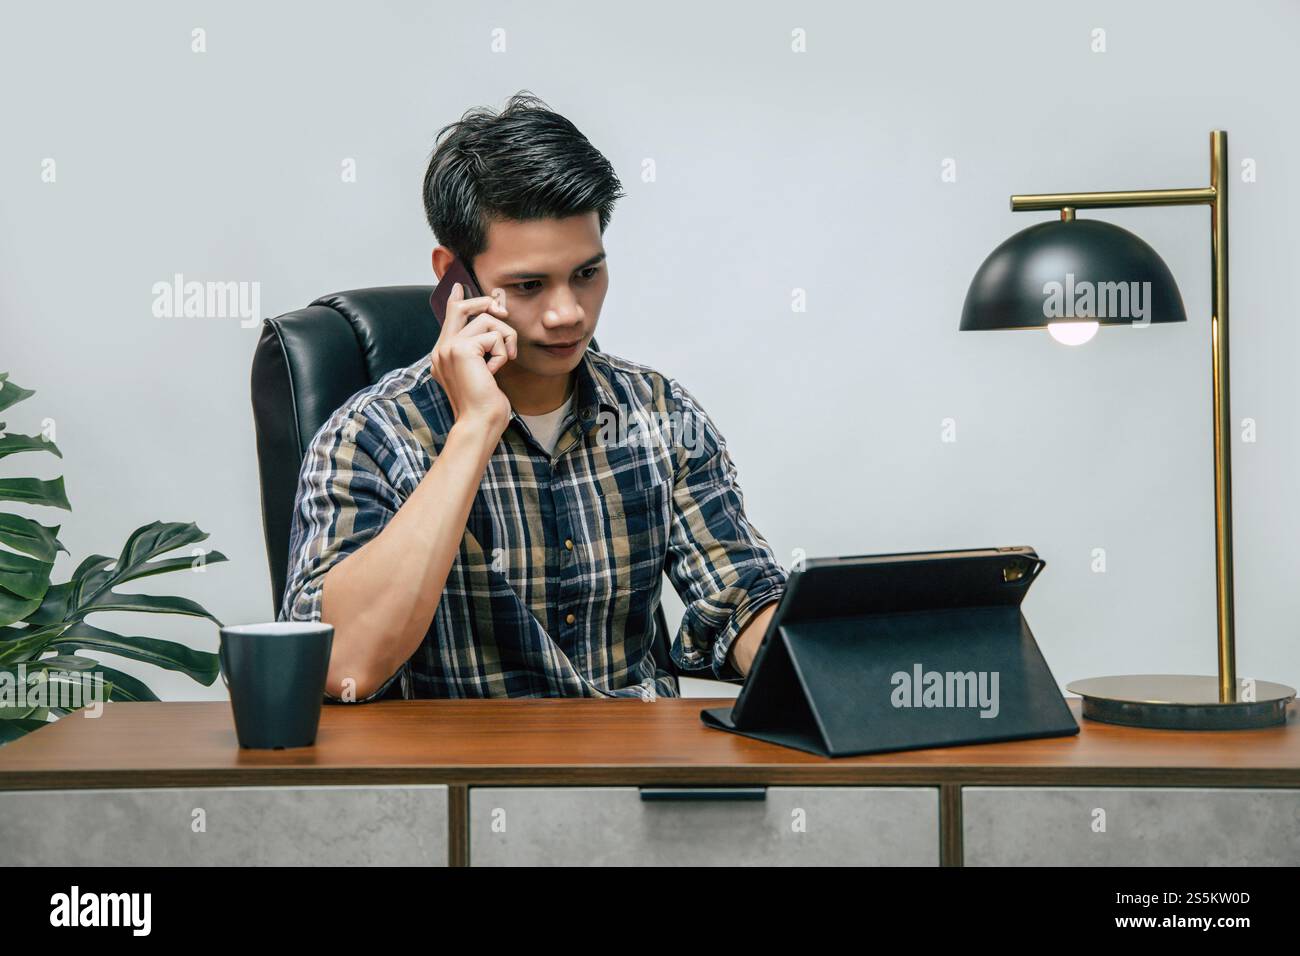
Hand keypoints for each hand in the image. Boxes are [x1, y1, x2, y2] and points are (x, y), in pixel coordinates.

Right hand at [430, 282, 516, 433]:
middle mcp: (441, 349)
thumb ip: (482, 350)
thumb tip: (494, 326)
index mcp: (443, 355)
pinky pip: (494, 335)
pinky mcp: (462, 349)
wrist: (478, 423)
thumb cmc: (484, 405)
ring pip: (487, 319)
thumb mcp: (482, 373)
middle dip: (487, 303)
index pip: (449, 317)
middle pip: (463, 307)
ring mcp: (449, 347)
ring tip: (502, 362)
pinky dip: (502, 352)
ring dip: (505, 338)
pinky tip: (494, 371)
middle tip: (503, 312)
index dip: (458, 299)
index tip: (459, 286)